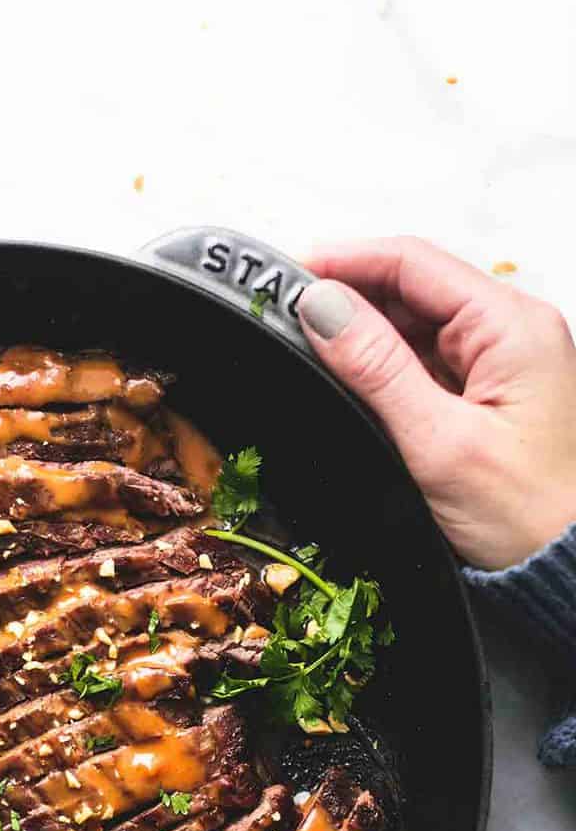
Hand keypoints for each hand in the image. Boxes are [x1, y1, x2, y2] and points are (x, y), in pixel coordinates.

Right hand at [296, 237, 575, 569]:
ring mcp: (501, 360)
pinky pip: (425, 360)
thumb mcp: (438, 443)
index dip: (344, 260)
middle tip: (283, 316)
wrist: (566, 570)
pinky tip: (349, 380)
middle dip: (347, 296)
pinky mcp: (488, 391)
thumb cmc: (527, 515)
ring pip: (414, 323)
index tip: (286, 275)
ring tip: (307, 348)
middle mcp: (512, 329)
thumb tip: (320, 307)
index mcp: (513, 326)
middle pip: (412, 286)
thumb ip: (376, 369)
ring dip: (362, 332)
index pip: (414, 261)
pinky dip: (383, 365)